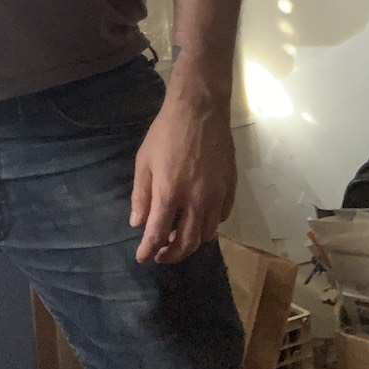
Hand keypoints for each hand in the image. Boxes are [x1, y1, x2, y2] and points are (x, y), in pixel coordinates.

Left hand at [129, 95, 236, 264]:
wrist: (199, 110)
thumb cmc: (166, 133)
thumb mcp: (144, 161)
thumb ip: (141, 195)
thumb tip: (137, 224)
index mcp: (169, 193)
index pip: (158, 234)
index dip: (148, 251)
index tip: (142, 258)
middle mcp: (196, 200)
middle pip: (186, 243)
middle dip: (172, 255)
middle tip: (161, 255)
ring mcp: (216, 195)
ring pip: (206, 234)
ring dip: (191, 242)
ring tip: (179, 236)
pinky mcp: (230, 188)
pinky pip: (222, 218)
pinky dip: (209, 225)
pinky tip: (199, 219)